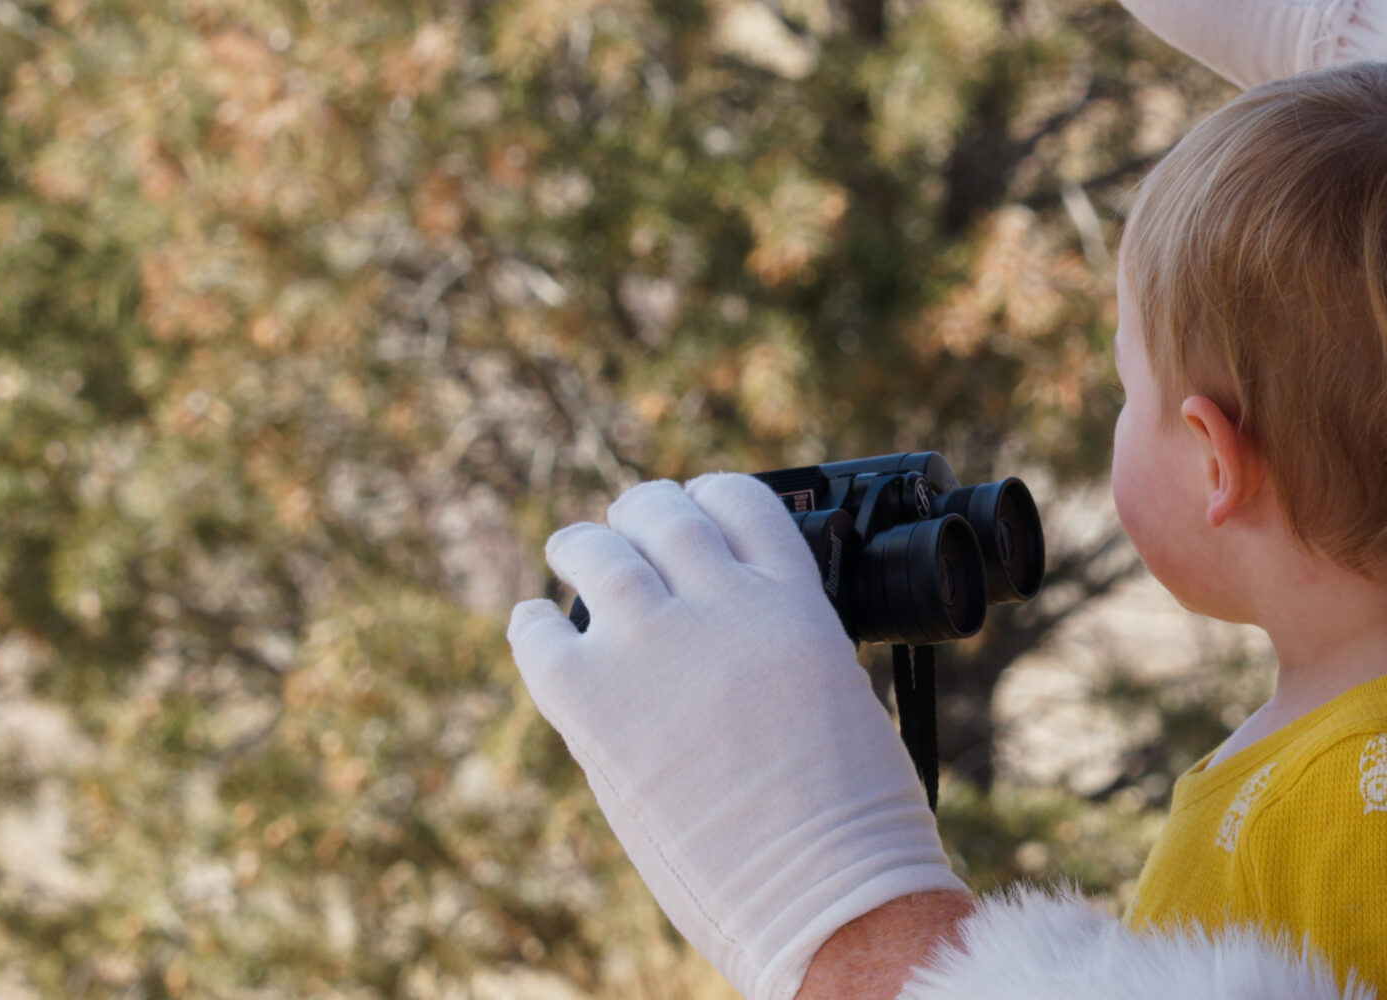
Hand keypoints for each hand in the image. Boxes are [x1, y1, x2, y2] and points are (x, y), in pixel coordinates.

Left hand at [510, 476, 963, 999]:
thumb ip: (784, 646)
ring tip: (573, 550)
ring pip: (597, 553)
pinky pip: (540, 635)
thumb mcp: (839, 690)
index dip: (713, 496)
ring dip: (582, 546)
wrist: (827, 890)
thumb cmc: (854, 818)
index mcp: (797, 602)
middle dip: (642, 514)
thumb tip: (734, 642)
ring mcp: (655, 646)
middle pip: (664, 515)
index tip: (699, 504)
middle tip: (628, 525)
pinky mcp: (595, 699)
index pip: (744, 504)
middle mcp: (725, 604)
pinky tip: (533, 623)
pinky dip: (533, 623)